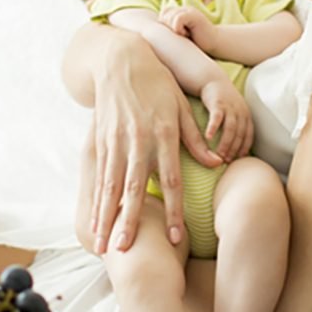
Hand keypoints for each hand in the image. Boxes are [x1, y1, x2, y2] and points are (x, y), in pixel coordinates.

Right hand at [88, 36, 220, 252]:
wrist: (120, 60)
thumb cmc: (158, 84)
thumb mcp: (181, 107)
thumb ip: (196, 138)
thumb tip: (218, 164)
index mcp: (163, 135)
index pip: (171, 180)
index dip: (174, 211)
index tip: (176, 238)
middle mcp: (138, 141)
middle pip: (134, 189)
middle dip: (130, 222)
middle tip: (127, 251)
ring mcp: (116, 142)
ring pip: (110, 187)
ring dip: (107, 218)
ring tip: (104, 246)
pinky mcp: (101, 141)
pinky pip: (99, 177)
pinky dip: (96, 201)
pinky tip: (93, 222)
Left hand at [159, 3, 217, 52]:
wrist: (216, 44)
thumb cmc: (197, 43)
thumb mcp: (179, 36)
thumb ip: (169, 30)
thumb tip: (152, 33)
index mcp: (179, 12)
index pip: (162, 14)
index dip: (164, 26)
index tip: (174, 36)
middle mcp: (184, 9)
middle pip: (164, 16)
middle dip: (168, 29)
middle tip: (180, 36)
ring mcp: (189, 11)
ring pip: (170, 17)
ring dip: (174, 29)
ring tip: (184, 36)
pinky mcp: (194, 15)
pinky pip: (178, 19)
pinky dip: (178, 28)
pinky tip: (186, 34)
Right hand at [198, 76, 253, 160]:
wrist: (212, 80)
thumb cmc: (222, 101)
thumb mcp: (234, 112)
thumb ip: (236, 127)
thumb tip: (234, 149)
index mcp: (246, 115)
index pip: (248, 136)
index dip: (244, 149)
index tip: (237, 160)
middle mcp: (241, 111)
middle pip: (240, 135)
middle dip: (234, 150)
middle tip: (226, 161)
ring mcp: (230, 107)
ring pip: (230, 129)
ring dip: (225, 144)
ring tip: (219, 155)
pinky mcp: (217, 103)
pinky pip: (216, 118)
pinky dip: (213, 128)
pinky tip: (208, 138)